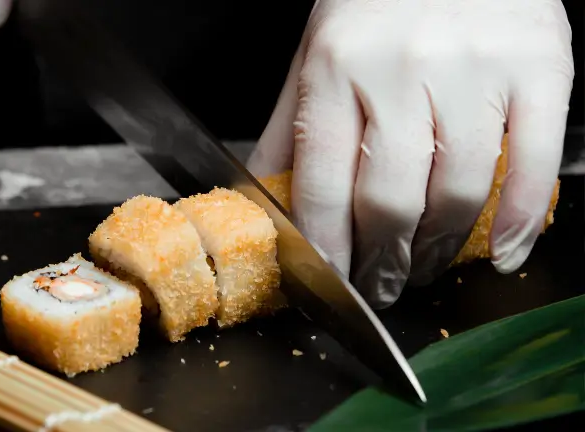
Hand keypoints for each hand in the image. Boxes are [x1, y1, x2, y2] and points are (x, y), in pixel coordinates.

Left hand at [247, 0, 573, 307]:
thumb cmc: (374, 3)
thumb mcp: (314, 56)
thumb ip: (290, 131)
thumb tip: (263, 199)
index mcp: (334, 69)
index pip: (321, 186)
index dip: (327, 252)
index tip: (333, 285)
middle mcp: (401, 70)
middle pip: (389, 202)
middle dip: (382, 264)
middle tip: (380, 287)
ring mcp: (475, 69)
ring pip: (458, 193)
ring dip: (440, 251)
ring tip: (425, 265)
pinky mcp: (538, 67)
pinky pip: (534, 165)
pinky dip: (520, 222)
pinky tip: (502, 249)